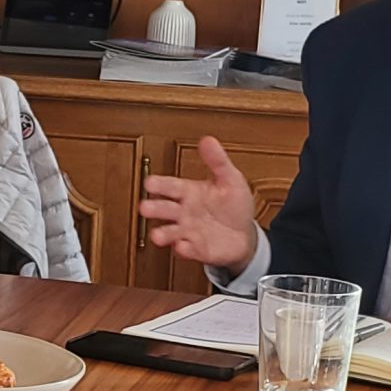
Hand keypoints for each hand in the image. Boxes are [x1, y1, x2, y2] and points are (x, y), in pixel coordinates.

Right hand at [136, 135, 258, 272]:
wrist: (246, 234)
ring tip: (157, 235)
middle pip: (165, 209)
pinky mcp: (198, 249)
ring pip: (171, 232)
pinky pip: (189, 250)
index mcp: (190, 192)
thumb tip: (208, 140)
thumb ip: (218, 161)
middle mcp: (185, 212)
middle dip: (154, 209)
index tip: (149, 183)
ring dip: (163, 234)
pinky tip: (181, 246)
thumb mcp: (230, 179)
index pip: (171, 186)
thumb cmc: (234, 205)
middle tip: (144, 208)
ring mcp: (189, 231)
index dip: (160, 185)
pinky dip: (184, 249)